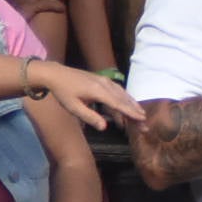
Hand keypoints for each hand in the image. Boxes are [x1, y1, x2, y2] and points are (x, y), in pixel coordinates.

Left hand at [31, 62, 146, 129]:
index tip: (142, 119)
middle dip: (135, 111)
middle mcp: (105, 84)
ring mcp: (104, 80)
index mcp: (98, 91)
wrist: (57, 74)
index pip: (118, 104)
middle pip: (124, 99)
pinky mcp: (102, 79)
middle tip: (144, 123)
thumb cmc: (63, 93)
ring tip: (140, 114)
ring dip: (132, 104)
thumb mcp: (73, 108)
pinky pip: (118, 89)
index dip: (131, 112)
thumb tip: (105, 127)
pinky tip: (128, 102)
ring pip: (122, 93)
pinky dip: (125, 97)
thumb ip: (89, 117)